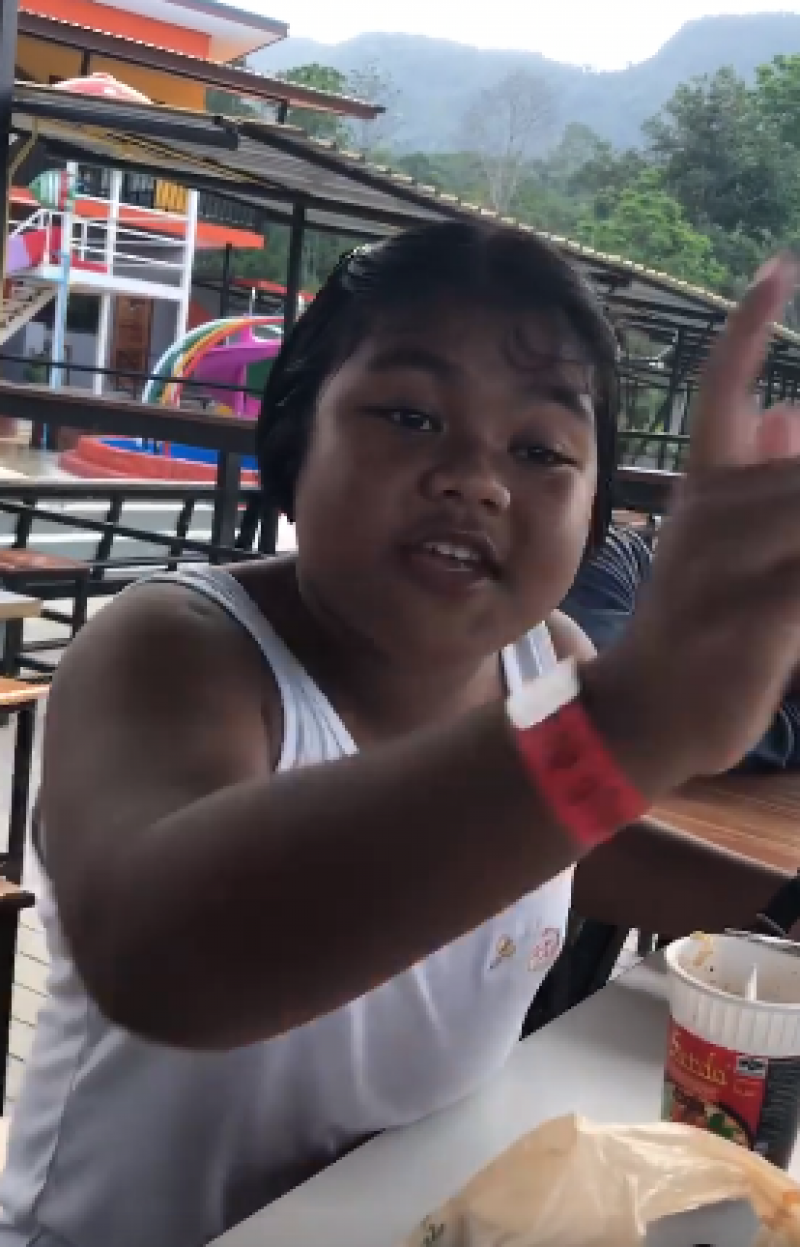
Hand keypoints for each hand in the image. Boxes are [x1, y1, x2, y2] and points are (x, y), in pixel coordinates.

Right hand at [585, 256, 799, 792]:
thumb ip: (760, 480)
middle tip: (799, 477)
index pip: (717, 391)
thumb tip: (786, 410)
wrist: (646, 713)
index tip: (779, 268)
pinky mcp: (743, 620)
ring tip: (797, 554)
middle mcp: (708, 518)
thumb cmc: (701, 628)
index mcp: (702, 494)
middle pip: (795, 461)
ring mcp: (720, 568)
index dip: (746, 330)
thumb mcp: (726, 548)